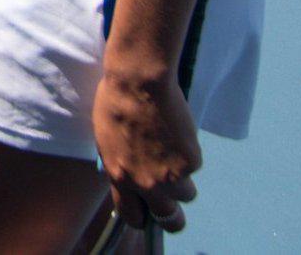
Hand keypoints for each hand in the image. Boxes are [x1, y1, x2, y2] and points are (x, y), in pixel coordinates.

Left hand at [93, 67, 201, 235]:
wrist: (139, 80)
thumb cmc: (116, 100)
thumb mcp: (106, 138)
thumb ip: (120, 164)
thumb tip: (129, 177)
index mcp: (119, 176)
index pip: (131, 215)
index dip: (141, 216)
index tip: (146, 212)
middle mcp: (146, 183)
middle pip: (169, 220)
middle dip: (173, 216)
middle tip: (173, 200)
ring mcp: (171, 176)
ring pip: (186, 194)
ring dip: (182, 180)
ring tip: (171, 150)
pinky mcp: (191, 162)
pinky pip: (194, 166)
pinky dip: (188, 153)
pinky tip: (176, 130)